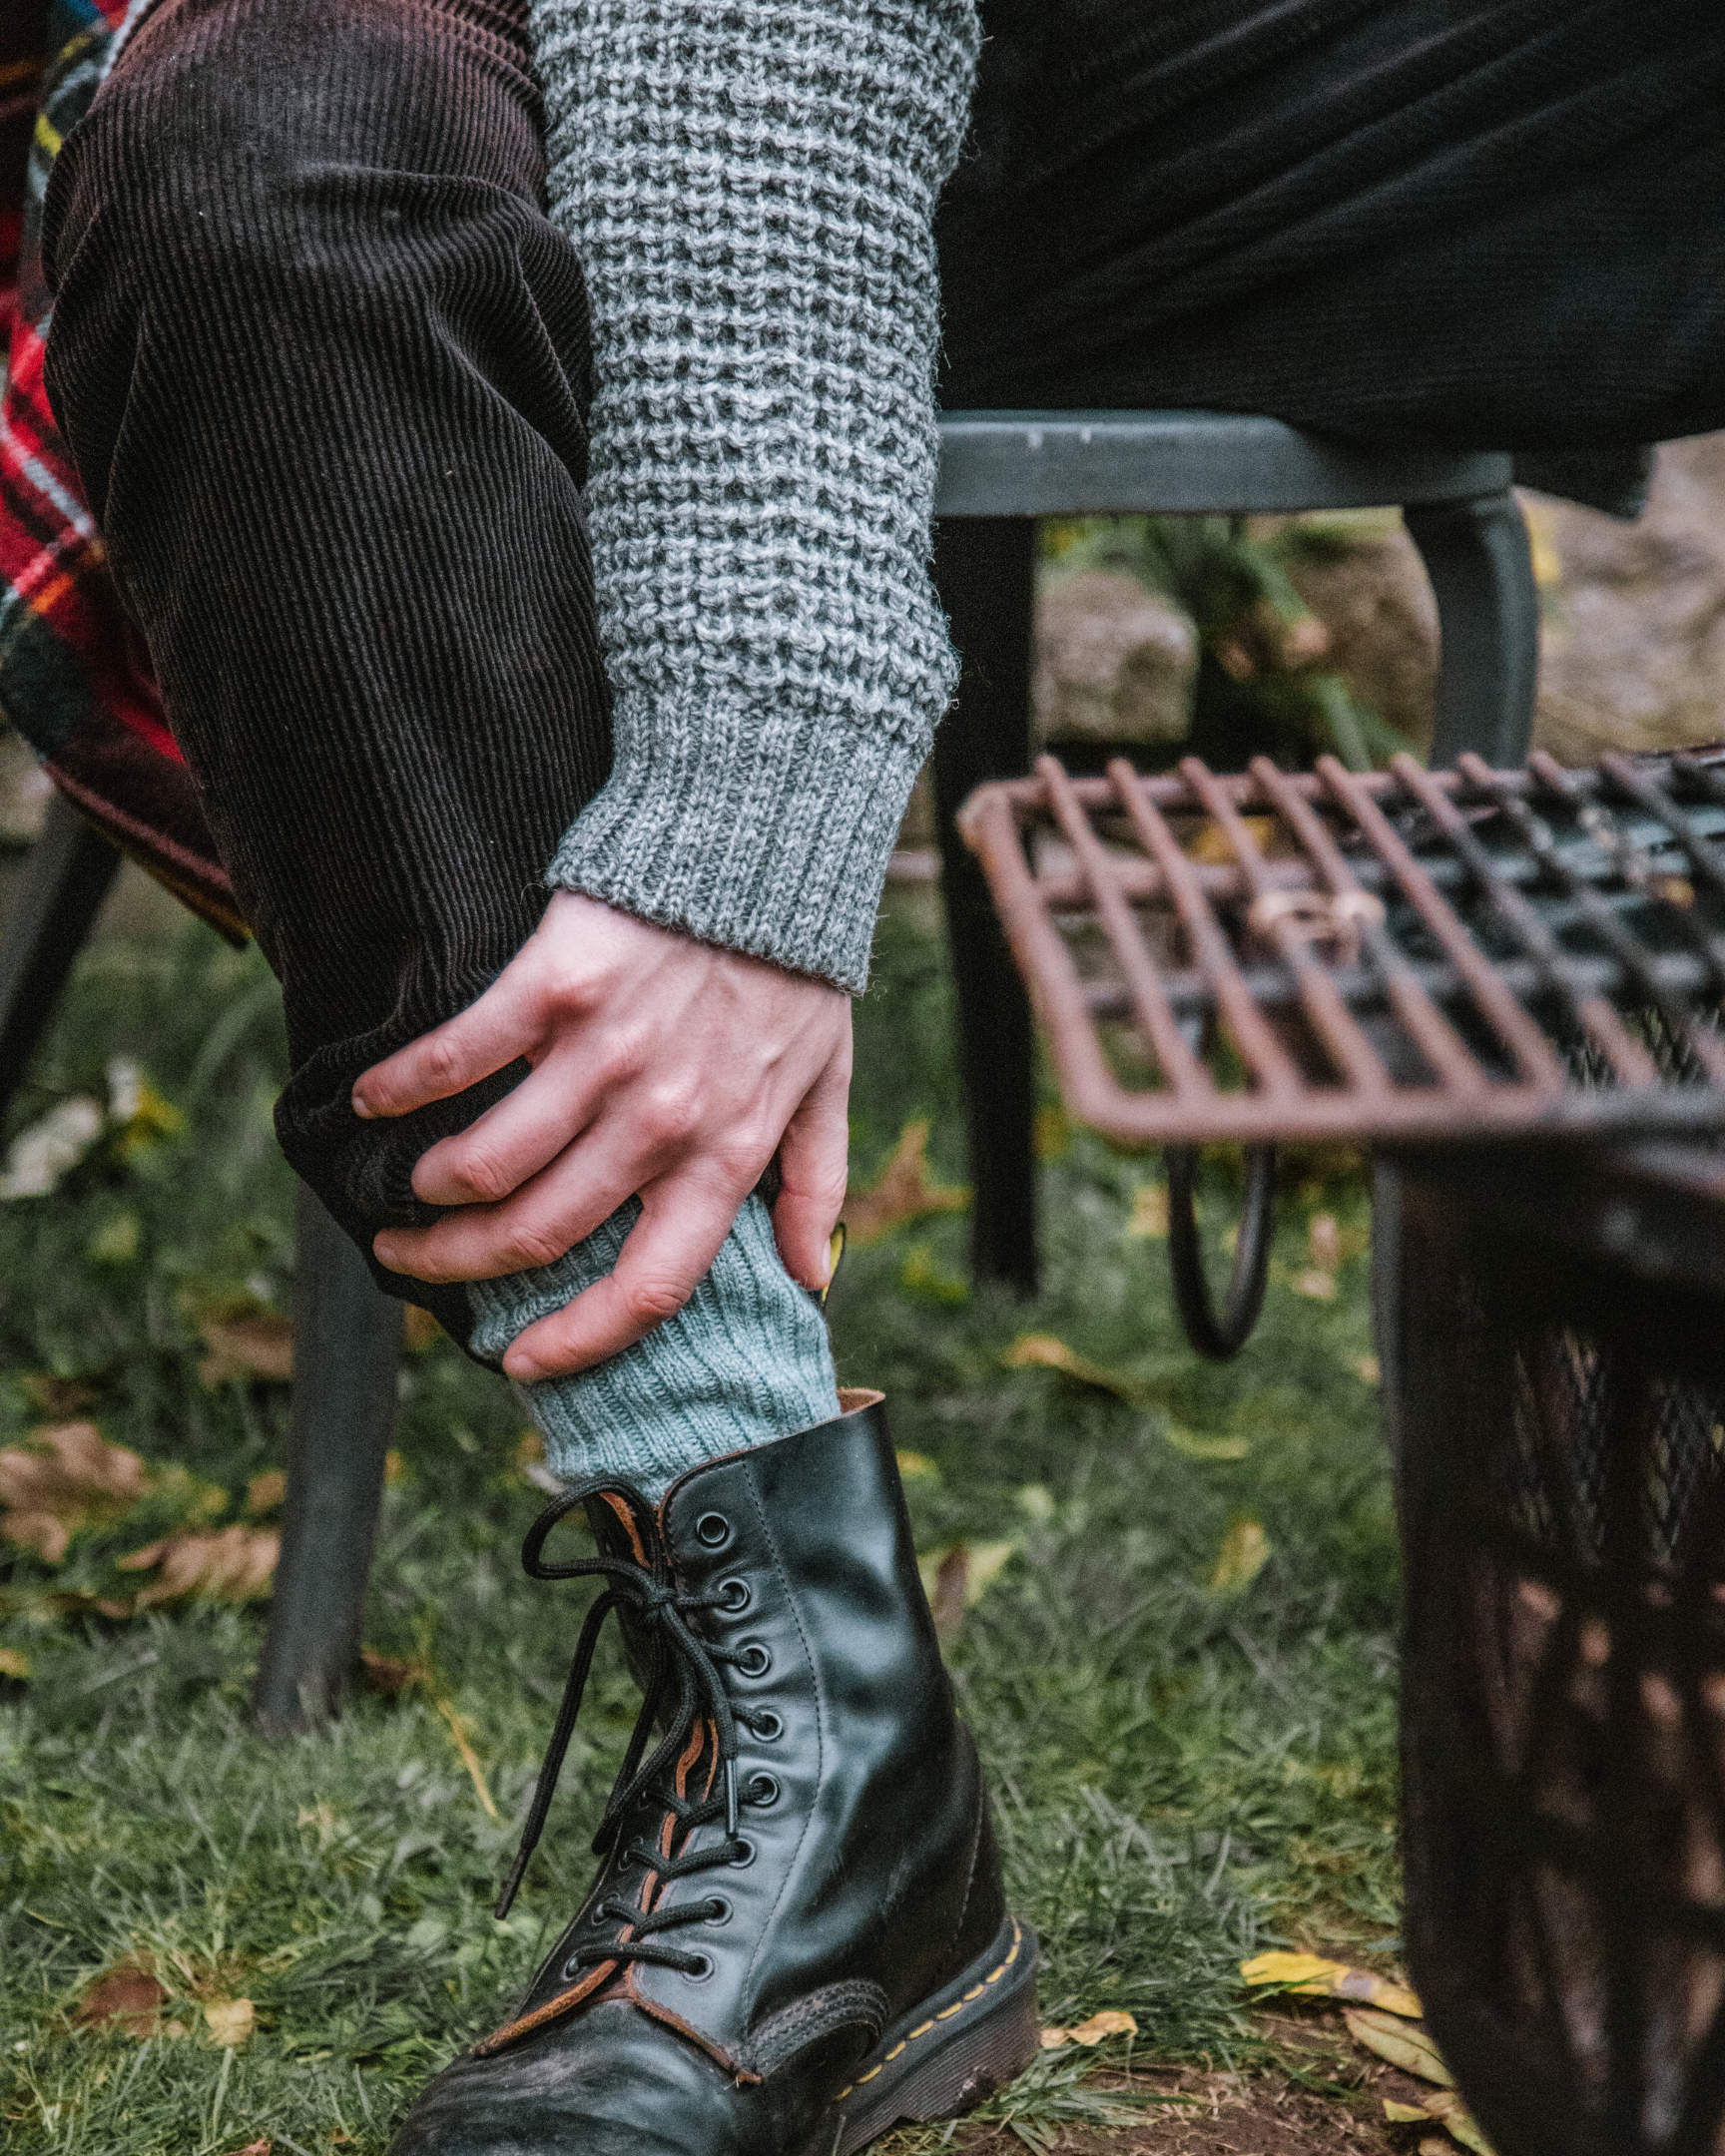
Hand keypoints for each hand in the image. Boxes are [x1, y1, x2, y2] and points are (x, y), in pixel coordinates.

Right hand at [352, 893, 850, 1380]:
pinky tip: (376, 1100)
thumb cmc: (795, 973)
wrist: (764, 850)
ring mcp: (603, 1057)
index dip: (581, 1341)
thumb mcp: (827, 1084)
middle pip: (538, 1236)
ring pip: (485, 1165)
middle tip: (419, 1257)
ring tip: (413, 1187)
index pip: (650, 1288)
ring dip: (432, 1191)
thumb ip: (816, 1183)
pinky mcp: (553, 987)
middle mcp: (660, 1122)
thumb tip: (813, 1276)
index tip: (525, 1360)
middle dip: (463, 1264)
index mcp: (724, 1157)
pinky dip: (402, 1090)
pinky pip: (458, 1061)